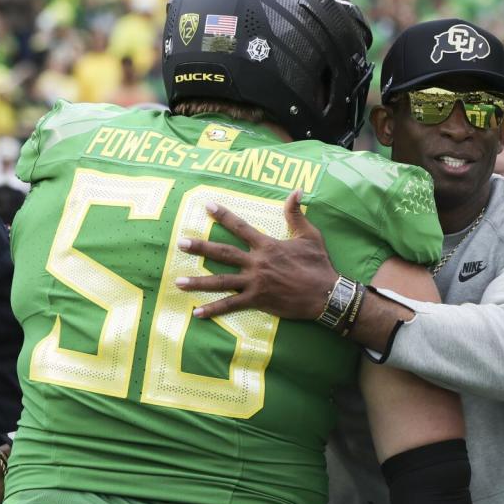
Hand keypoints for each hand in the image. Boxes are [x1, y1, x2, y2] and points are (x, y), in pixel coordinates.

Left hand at [175, 190, 338, 318]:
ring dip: (198, 282)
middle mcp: (256, 263)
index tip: (207, 206)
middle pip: (223, 252)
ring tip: (178, 282)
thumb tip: (297, 190)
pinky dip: (214, 310)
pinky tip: (197, 313)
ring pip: (221, 281)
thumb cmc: (318, 264)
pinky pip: (231, 306)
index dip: (224, 215)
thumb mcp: (309, 235)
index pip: (240, 226)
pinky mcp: (257, 300)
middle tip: (181, 243)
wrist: (326, 293)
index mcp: (267, 245)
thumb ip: (296, 213)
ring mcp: (255, 283)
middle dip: (200, 247)